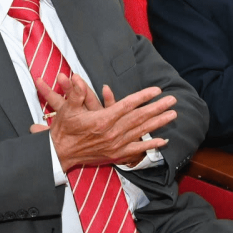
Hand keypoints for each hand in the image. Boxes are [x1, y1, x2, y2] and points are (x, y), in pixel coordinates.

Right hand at [30, 73, 175, 168]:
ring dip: (158, 123)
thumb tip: (77, 78)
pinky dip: (150, 145)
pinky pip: (136, 149)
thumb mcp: (66, 109)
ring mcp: (115, 145)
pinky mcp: (115, 154)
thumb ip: (75, 94)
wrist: (59, 153)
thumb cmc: (64, 129)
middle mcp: (112, 133)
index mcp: (102, 120)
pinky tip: (163, 141)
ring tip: (172, 115)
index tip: (156, 90)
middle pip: (139, 117)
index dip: (143, 97)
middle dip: (157, 108)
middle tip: (172, 100)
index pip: (127, 105)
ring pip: (141, 131)